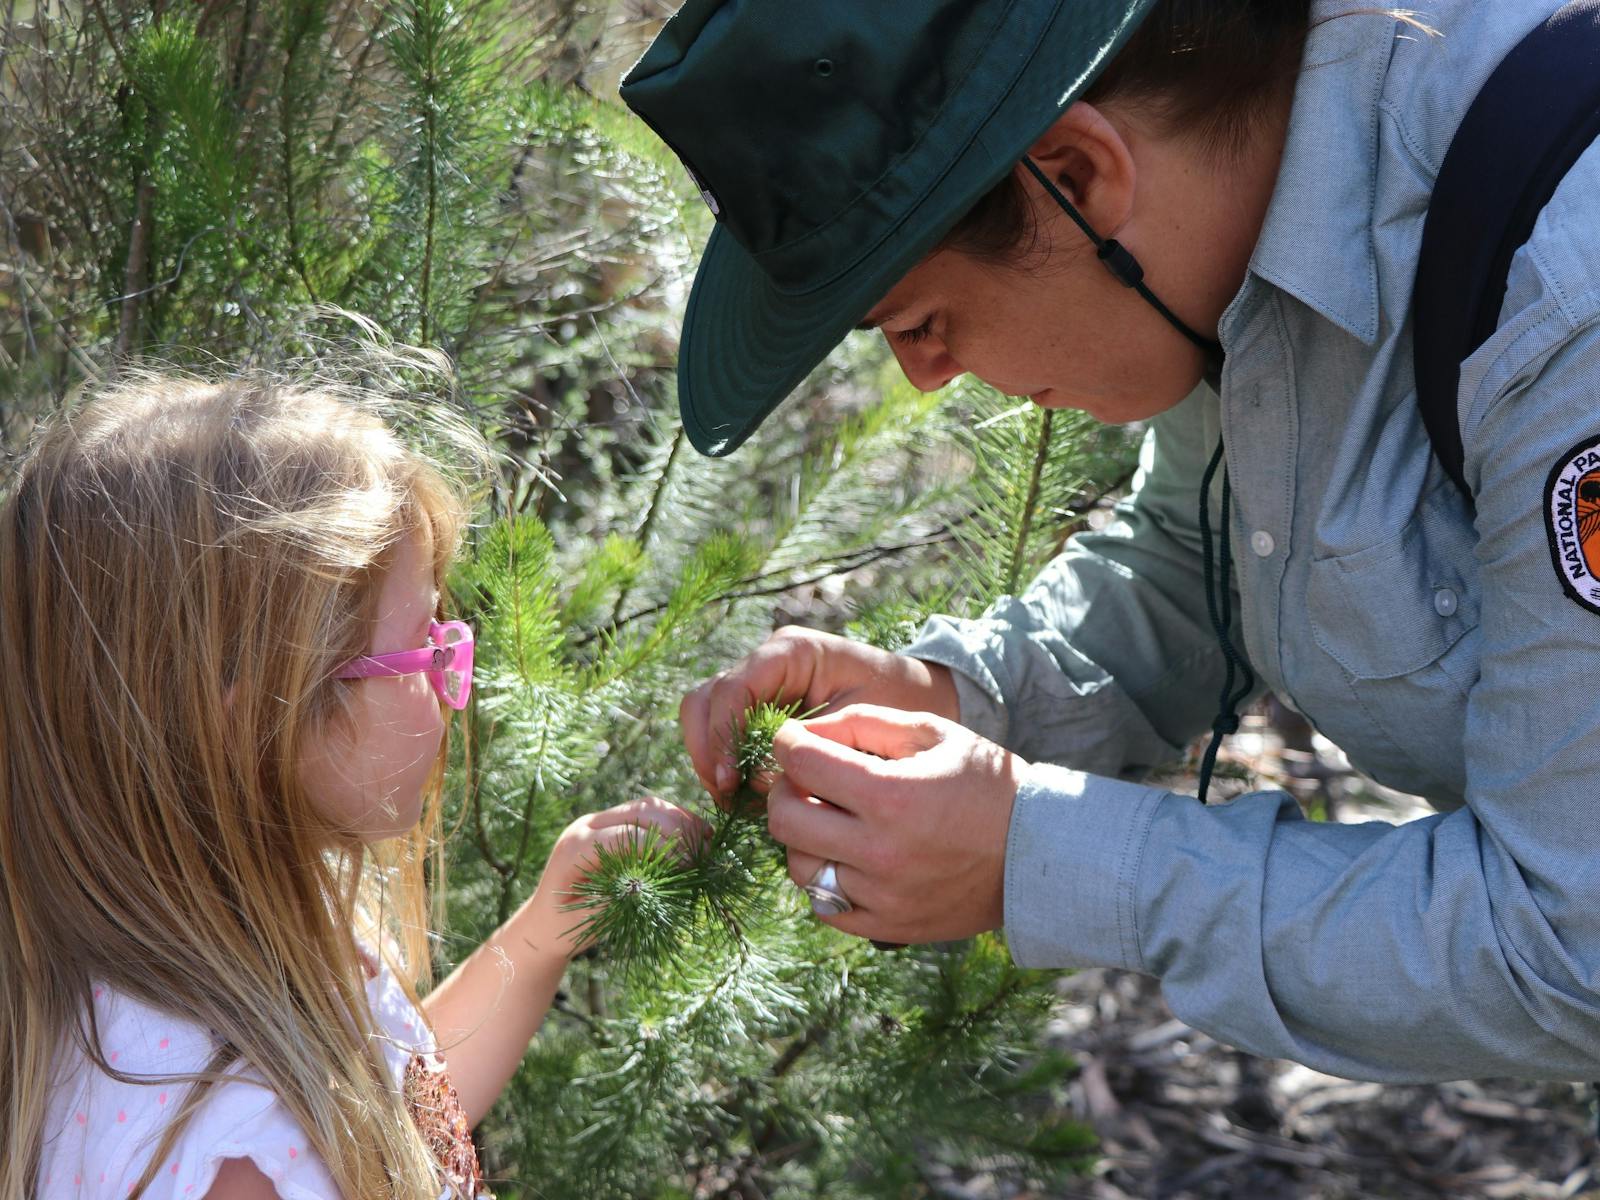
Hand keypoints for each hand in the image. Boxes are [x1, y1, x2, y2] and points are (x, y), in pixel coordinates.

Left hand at [523, 796, 706, 957]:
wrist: (545, 921)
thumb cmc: (562, 927)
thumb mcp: (584, 920)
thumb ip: (614, 899)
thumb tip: (651, 883)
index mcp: (574, 847)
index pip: (624, 834)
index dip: (658, 846)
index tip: (686, 865)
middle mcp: (587, 825)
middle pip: (639, 811)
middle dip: (676, 828)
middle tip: (703, 853)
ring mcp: (600, 820)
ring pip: (647, 806)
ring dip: (680, 820)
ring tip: (705, 841)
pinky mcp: (615, 823)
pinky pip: (649, 813)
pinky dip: (675, 821)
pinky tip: (697, 835)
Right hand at [680, 626, 959, 800]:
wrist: (921, 698)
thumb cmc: (897, 703)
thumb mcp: (858, 722)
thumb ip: (810, 747)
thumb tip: (755, 779)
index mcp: (791, 652)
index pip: (732, 689)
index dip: (722, 736)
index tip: (728, 781)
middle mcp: (766, 662)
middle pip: (704, 699)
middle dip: (706, 748)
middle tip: (724, 794)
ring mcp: (759, 684)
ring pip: (705, 716)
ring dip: (711, 758)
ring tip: (731, 799)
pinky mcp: (760, 709)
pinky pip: (726, 733)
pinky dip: (727, 763)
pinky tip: (744, 795)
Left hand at [766, 704, 1023, 944]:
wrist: (1039, 853)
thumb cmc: (987, 783)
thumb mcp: (934, 733)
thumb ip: (865, 722)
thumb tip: (806, 732)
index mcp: (891, 796)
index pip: (801, 764)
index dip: (789, 743)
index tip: (798, 741)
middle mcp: (880, 851)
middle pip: (784, 819)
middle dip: (785, 790)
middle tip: (807, 781)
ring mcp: (882, 895)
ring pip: (799, 866)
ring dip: (804, 837)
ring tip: (832, 821)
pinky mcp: (888, 926)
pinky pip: (825, 906)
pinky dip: (825, 879)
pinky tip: (847, 857)